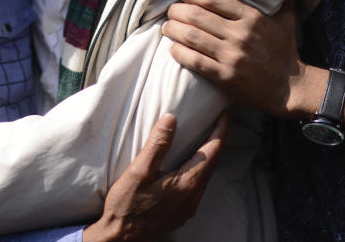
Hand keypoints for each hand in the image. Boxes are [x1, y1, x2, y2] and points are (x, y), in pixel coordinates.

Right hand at [82, 112, 228, 241]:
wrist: (120, 238)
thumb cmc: (126, 205)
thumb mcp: (138, 171)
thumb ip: (157, 145)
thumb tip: (172, 118)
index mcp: (186, 183)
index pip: (212, 151)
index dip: (220, 131)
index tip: (225, 114)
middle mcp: (193, 196)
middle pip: (213, 163)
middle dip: (217, 141)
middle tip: (218, 122)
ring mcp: (189, 207)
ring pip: (206, 175)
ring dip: (208, 156)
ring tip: (206, 139)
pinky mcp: (182, 213)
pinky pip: (198, 186)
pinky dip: (200, 170)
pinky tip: (190, 165)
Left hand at [162, 0, 317, 117]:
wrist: (290, 88)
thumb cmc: (285, 52)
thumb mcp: (286, 21)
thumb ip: (281, 0)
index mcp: (252, 18)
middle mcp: (240, 35)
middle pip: (197, 15)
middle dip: (177, 9)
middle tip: (170, 9)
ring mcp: (231, 57)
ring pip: (192, 37)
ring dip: (174, 29)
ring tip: (166, 26)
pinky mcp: (225, 77)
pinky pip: (195, 61)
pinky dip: (179, 53)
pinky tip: (172, 48)